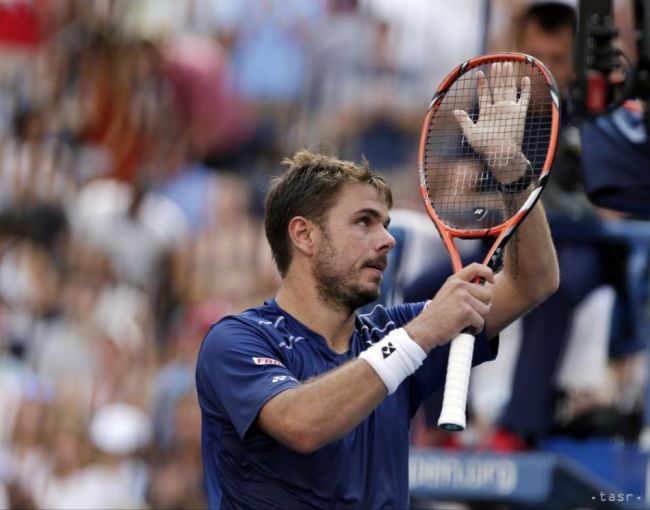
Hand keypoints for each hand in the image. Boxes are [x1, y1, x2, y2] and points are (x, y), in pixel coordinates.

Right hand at [404, 263, 494, 351]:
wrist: (425, 329)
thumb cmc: (436, 316)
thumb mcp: (447, 294)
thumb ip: (462, 289)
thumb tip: (484, 292)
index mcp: (454, 281)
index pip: (475, 268)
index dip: (487, 272)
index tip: (490, 280)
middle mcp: (459, 287)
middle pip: (487, 294)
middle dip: (482, 306)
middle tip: (468, 312)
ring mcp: (463, 298)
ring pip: (486, 310)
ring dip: (478, 318)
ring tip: (463, 321)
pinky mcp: (466, 312)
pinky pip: (481, 322)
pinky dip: (475, 328)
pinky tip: (463, 327)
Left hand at [453, 62, 529, 181]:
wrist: (501, 155)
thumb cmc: (485, 147)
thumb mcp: (471, 133)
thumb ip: (464, 121)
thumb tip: (454, 111)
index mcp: (486, 113)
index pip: (484, 95)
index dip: (481, 84)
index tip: (478, 73)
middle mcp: (498, 110)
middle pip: (497, 88)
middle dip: (496, 76)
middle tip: (496, 63)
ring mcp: (509, 110)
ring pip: (509, 89)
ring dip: (508, 77)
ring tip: (506, 64)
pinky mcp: (520, 114)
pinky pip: (524, 99)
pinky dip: (526, 89)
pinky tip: (525, 79)